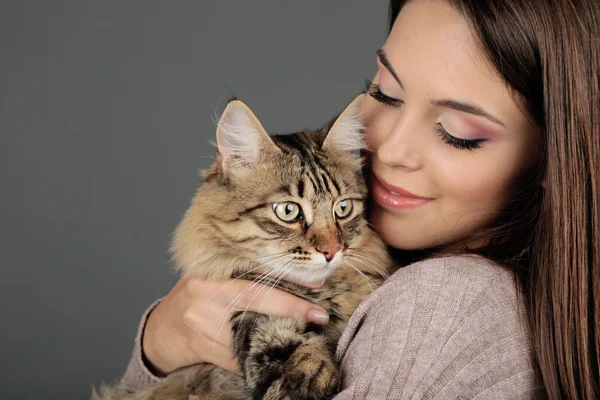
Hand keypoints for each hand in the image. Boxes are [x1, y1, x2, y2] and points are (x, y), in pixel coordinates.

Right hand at [142, 276, 329, 375]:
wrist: (161, 330)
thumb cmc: (194, 299)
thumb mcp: (213, 278)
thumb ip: (243, 275)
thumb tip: (295, 279)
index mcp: (210, 271)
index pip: (253, 272)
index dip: (287, 278)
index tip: (317, 286)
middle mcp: (204, 293)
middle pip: (255, 300)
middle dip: (291, 309)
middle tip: (318, 316)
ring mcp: (200, 322)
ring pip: (248, 331)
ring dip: (275, 336)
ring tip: (296, 336)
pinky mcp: (200, 347)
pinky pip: (235, 356)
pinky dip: (253, 356)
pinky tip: (268, 355)